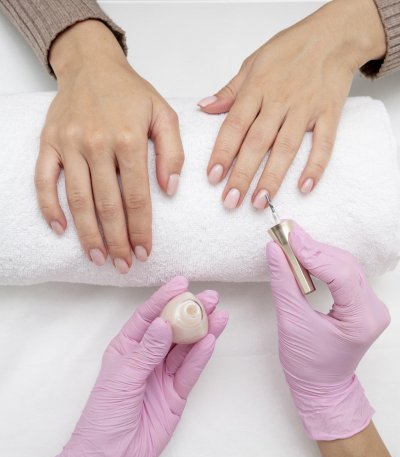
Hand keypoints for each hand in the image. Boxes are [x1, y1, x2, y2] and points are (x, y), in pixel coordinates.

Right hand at [35, 20, 183, 272]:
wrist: (92, 65)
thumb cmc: (131, 93)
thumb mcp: (164, 114)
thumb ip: (172, 152)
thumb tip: (170, 190)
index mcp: (128, 138)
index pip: (136, 196)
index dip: (141, 228)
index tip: (145, 251)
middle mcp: (96, 144)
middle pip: (107, 205)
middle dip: (117, 240)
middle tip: (123, 265)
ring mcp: (69, 144)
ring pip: (78, 199)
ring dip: (88, 233)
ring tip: (99, 258)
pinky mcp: (49, 143)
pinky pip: (44, 180)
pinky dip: (50, 207)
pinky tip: (61, 229)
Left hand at [37, 276, 227, 456]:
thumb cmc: (105, 414)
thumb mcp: (123, 377)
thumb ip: (147, 351)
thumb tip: (163, 323)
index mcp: (127, 347)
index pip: (147, 317)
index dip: (164, 299)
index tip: (182, 283)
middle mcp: (147, 357)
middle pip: (172, 330)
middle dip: (190, 312)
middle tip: (210, 297)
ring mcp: (163, 375)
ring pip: (186, 348)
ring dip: (202, 330)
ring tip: (219, 313)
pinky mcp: (176, 394)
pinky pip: (190, 371)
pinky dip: (201, 356)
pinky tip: (211, 339)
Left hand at [199, 0, 385, 208]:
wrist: (333, 36)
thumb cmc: (290, 49)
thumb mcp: (253, 62)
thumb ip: (230, 90)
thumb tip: (205, 109)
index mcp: (257, 88)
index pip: (235, 125)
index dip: (222, 152)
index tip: (212, 176)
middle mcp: (280, 101)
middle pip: (257, 142)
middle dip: (242, 174)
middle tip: (231, 201)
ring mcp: (306, 109)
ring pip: (286, 148)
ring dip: (272, 177)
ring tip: (259, 202)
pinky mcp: (329, 115)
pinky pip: (323, 144)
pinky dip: (315, 167)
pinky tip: (303, 188)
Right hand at [266, 224, 389, 439]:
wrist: (321, 387)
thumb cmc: (307, 364)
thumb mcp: (291, 322)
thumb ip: (284, 283)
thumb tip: (275, 250)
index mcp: (362, 319)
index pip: (341, 275)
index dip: (314, 254)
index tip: (290, 238)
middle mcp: (373, 309)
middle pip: (345, 265)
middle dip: (314, 249)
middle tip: (287, 235)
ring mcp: (371, 306)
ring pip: (346, 266)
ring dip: (318, 253)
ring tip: (291, 244)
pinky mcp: (362, 303)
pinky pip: (345, 273)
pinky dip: (323, 263)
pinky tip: (305, 257)